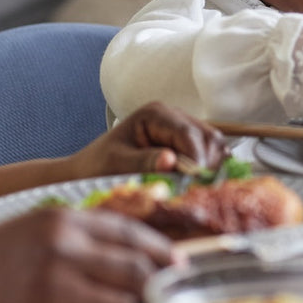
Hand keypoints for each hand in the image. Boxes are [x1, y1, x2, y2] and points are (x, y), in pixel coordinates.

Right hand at [0, 207, 176, 302]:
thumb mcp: (34, 228)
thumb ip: (80, 235)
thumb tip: (130, 252)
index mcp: (63, 219)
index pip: (131, 231)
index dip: (160, 249)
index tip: (177, 262)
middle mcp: (66, 247)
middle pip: (137, 266)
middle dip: (158, 281)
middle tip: (167, 290)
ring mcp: (60, 284)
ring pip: (124, 300)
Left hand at [71, 101, 225, 177]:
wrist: (89, 170)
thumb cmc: (98, 165)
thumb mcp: (117, 164)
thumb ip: (144, 162)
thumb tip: (171, 161)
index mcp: (156, 114)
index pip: (187, 133)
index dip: (197, 158)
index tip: (196, 183)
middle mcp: (173, 116)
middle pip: (207, 136)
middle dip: (207, 162)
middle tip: (198, 188)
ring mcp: (182, 129)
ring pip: (214, 144)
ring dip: (211, 166)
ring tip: (197, 187)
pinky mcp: (186, 144)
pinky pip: (209, 153)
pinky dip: (209, 168)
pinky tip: (198, 184)